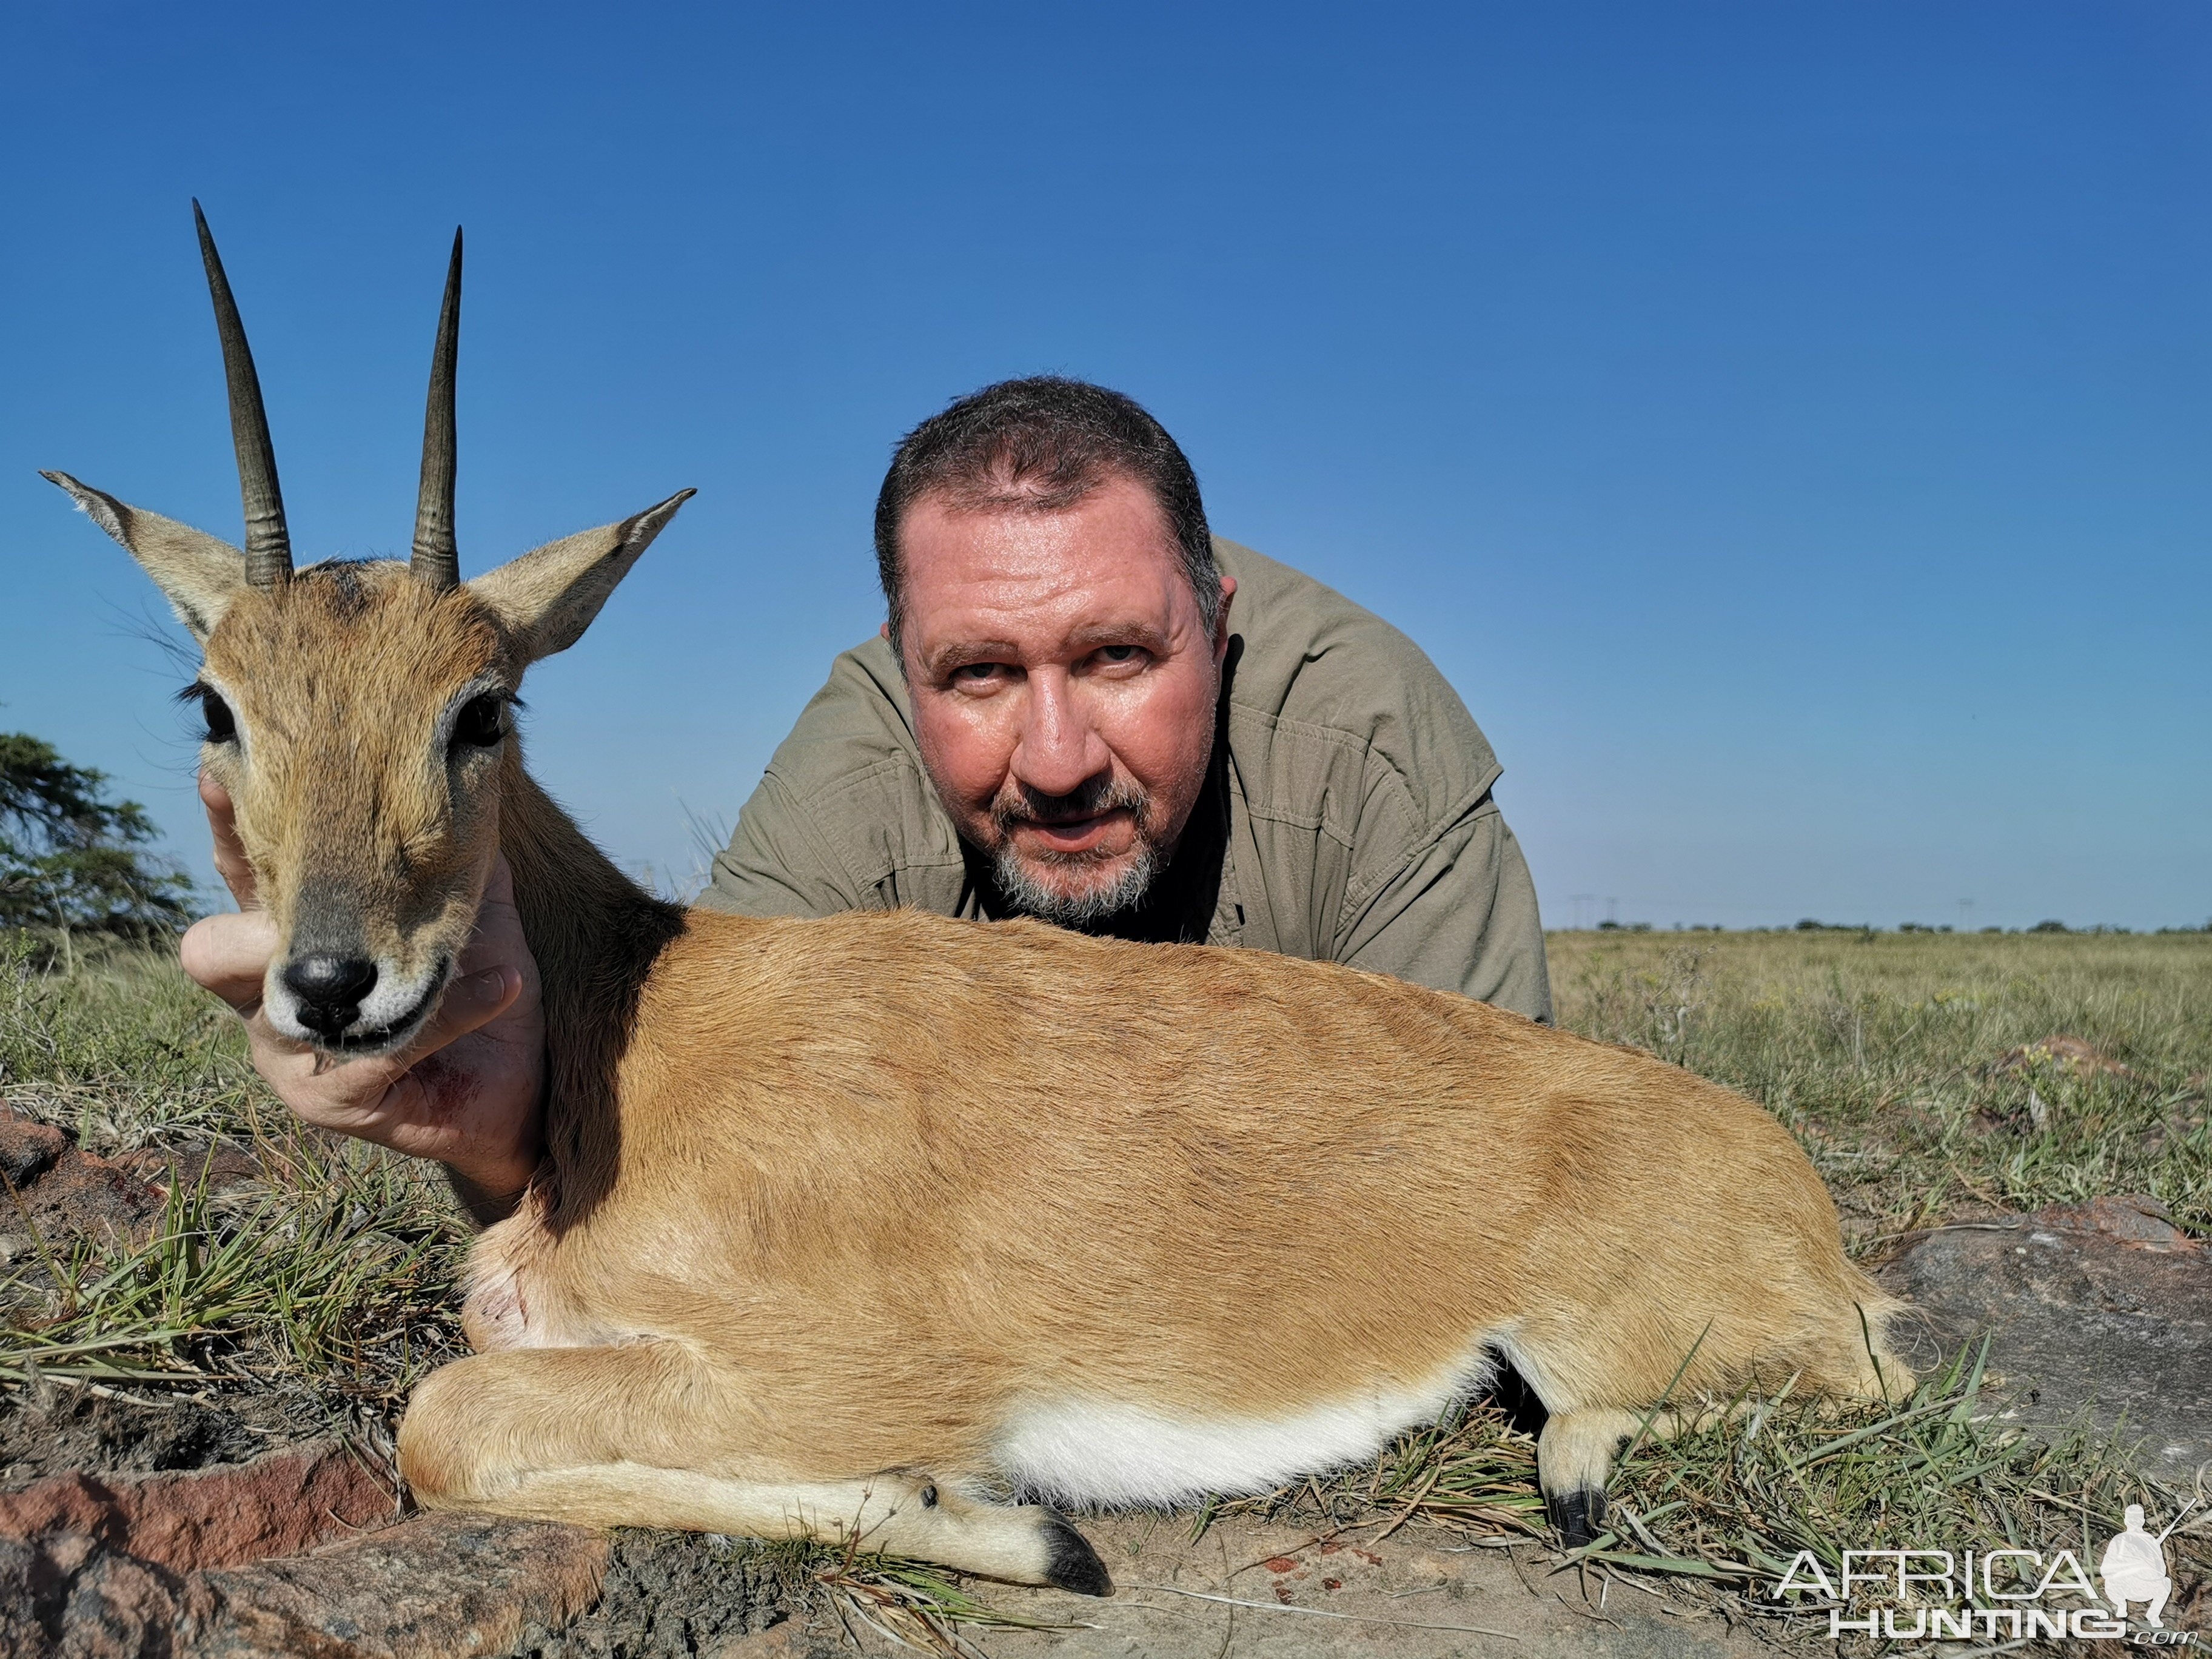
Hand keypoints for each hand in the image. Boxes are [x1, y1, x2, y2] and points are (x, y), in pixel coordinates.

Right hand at [180, 773, 546, 1220]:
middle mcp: (271, 999)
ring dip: (371, 969)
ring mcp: (289, 1056)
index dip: (228, 829)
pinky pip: (376, 1046)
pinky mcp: (328, 1101)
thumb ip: (459, 860)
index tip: (220, 772)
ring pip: (286, 1003)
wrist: (520, 1092)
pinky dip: (449, 1011)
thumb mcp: (477, 917)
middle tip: (320, 897)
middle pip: (210, 950)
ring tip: (440, 949)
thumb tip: (470, 783)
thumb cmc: (485, 994)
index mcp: (293, 940)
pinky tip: (504, 984)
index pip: (245, 879)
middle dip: (255, 919)